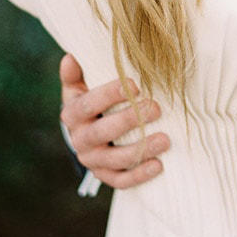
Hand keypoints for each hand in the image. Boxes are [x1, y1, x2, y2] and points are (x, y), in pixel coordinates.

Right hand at [59, 53, 169, 188]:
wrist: (88, 131)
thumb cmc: (93, 100)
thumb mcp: (81, 85)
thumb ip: (77, 73)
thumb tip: (70, 57)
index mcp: (73, 114)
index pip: (87, 105)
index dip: (109, 95)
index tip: (134, 85)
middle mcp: (79, 139)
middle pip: (102, 132)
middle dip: (129, 120)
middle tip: (155, 108)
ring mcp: (92, 160)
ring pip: (114, 159)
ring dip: (140, 149)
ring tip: (165, 139)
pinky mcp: (105, 175)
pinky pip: (120, 180)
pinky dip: (138, 175)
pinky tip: (158, 165)